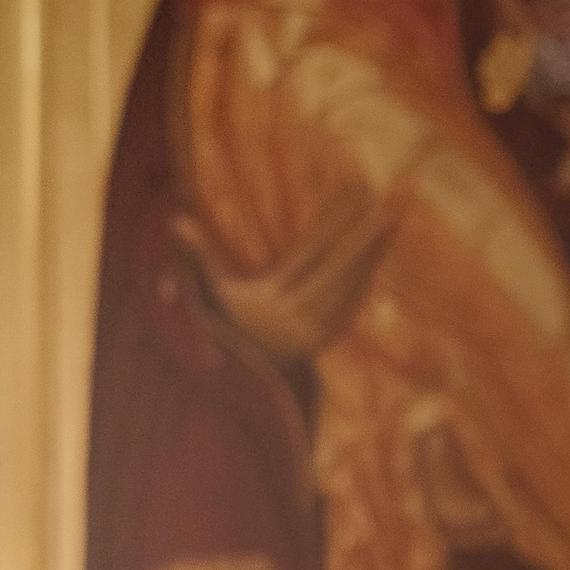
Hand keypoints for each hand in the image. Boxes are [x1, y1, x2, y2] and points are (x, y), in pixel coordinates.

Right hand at [174, 185, 396, 363]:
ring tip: (391, 223)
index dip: (334, 223)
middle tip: (391, 205)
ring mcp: (309, 333)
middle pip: (336, 270)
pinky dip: (364, 282)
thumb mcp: (209, 290)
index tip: (356, 193)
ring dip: (372, 256)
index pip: (308, 254)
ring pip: (347, 289)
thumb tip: (177, 222)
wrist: (229, 377)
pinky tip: (377, 259)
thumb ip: (200, 255)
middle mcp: (290, 318)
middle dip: (365, 236)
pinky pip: (349, 308)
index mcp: (266, 299)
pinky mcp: (320, 344)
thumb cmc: (218, 321)